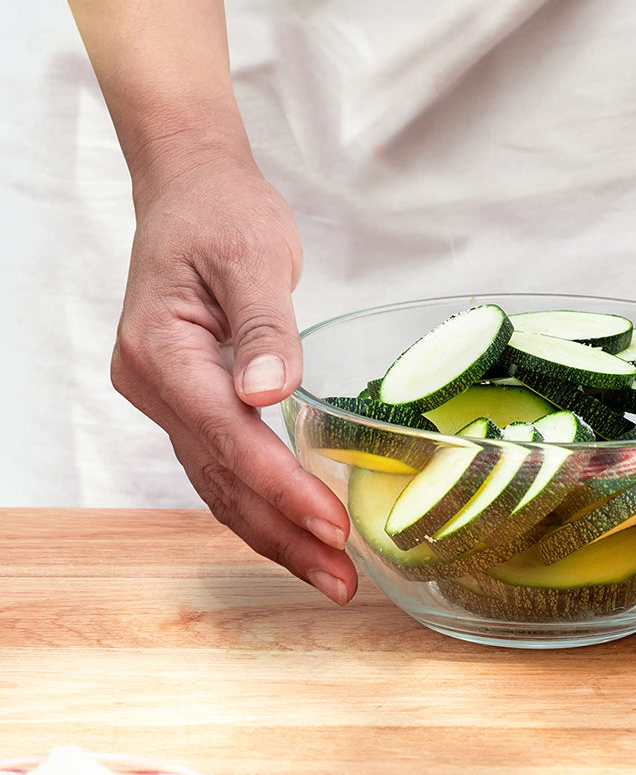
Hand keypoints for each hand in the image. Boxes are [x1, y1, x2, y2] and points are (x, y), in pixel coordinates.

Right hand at [111, 151, 355, 602]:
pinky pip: (223, 468)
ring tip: (331, 578)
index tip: (332, 524)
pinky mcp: (190, 403)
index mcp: (161, 350)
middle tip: (342, 582)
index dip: (281, 486)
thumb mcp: (253, 254)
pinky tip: (299, 536)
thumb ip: (266, 325)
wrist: (191, 192)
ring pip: (219, 484)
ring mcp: (167, 399)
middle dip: (283, 534)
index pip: (227, 435)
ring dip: (275, 534)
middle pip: (221, 477)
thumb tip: (271, 391)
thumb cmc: (223, 212)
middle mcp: (154, 384)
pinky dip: (262, 506)